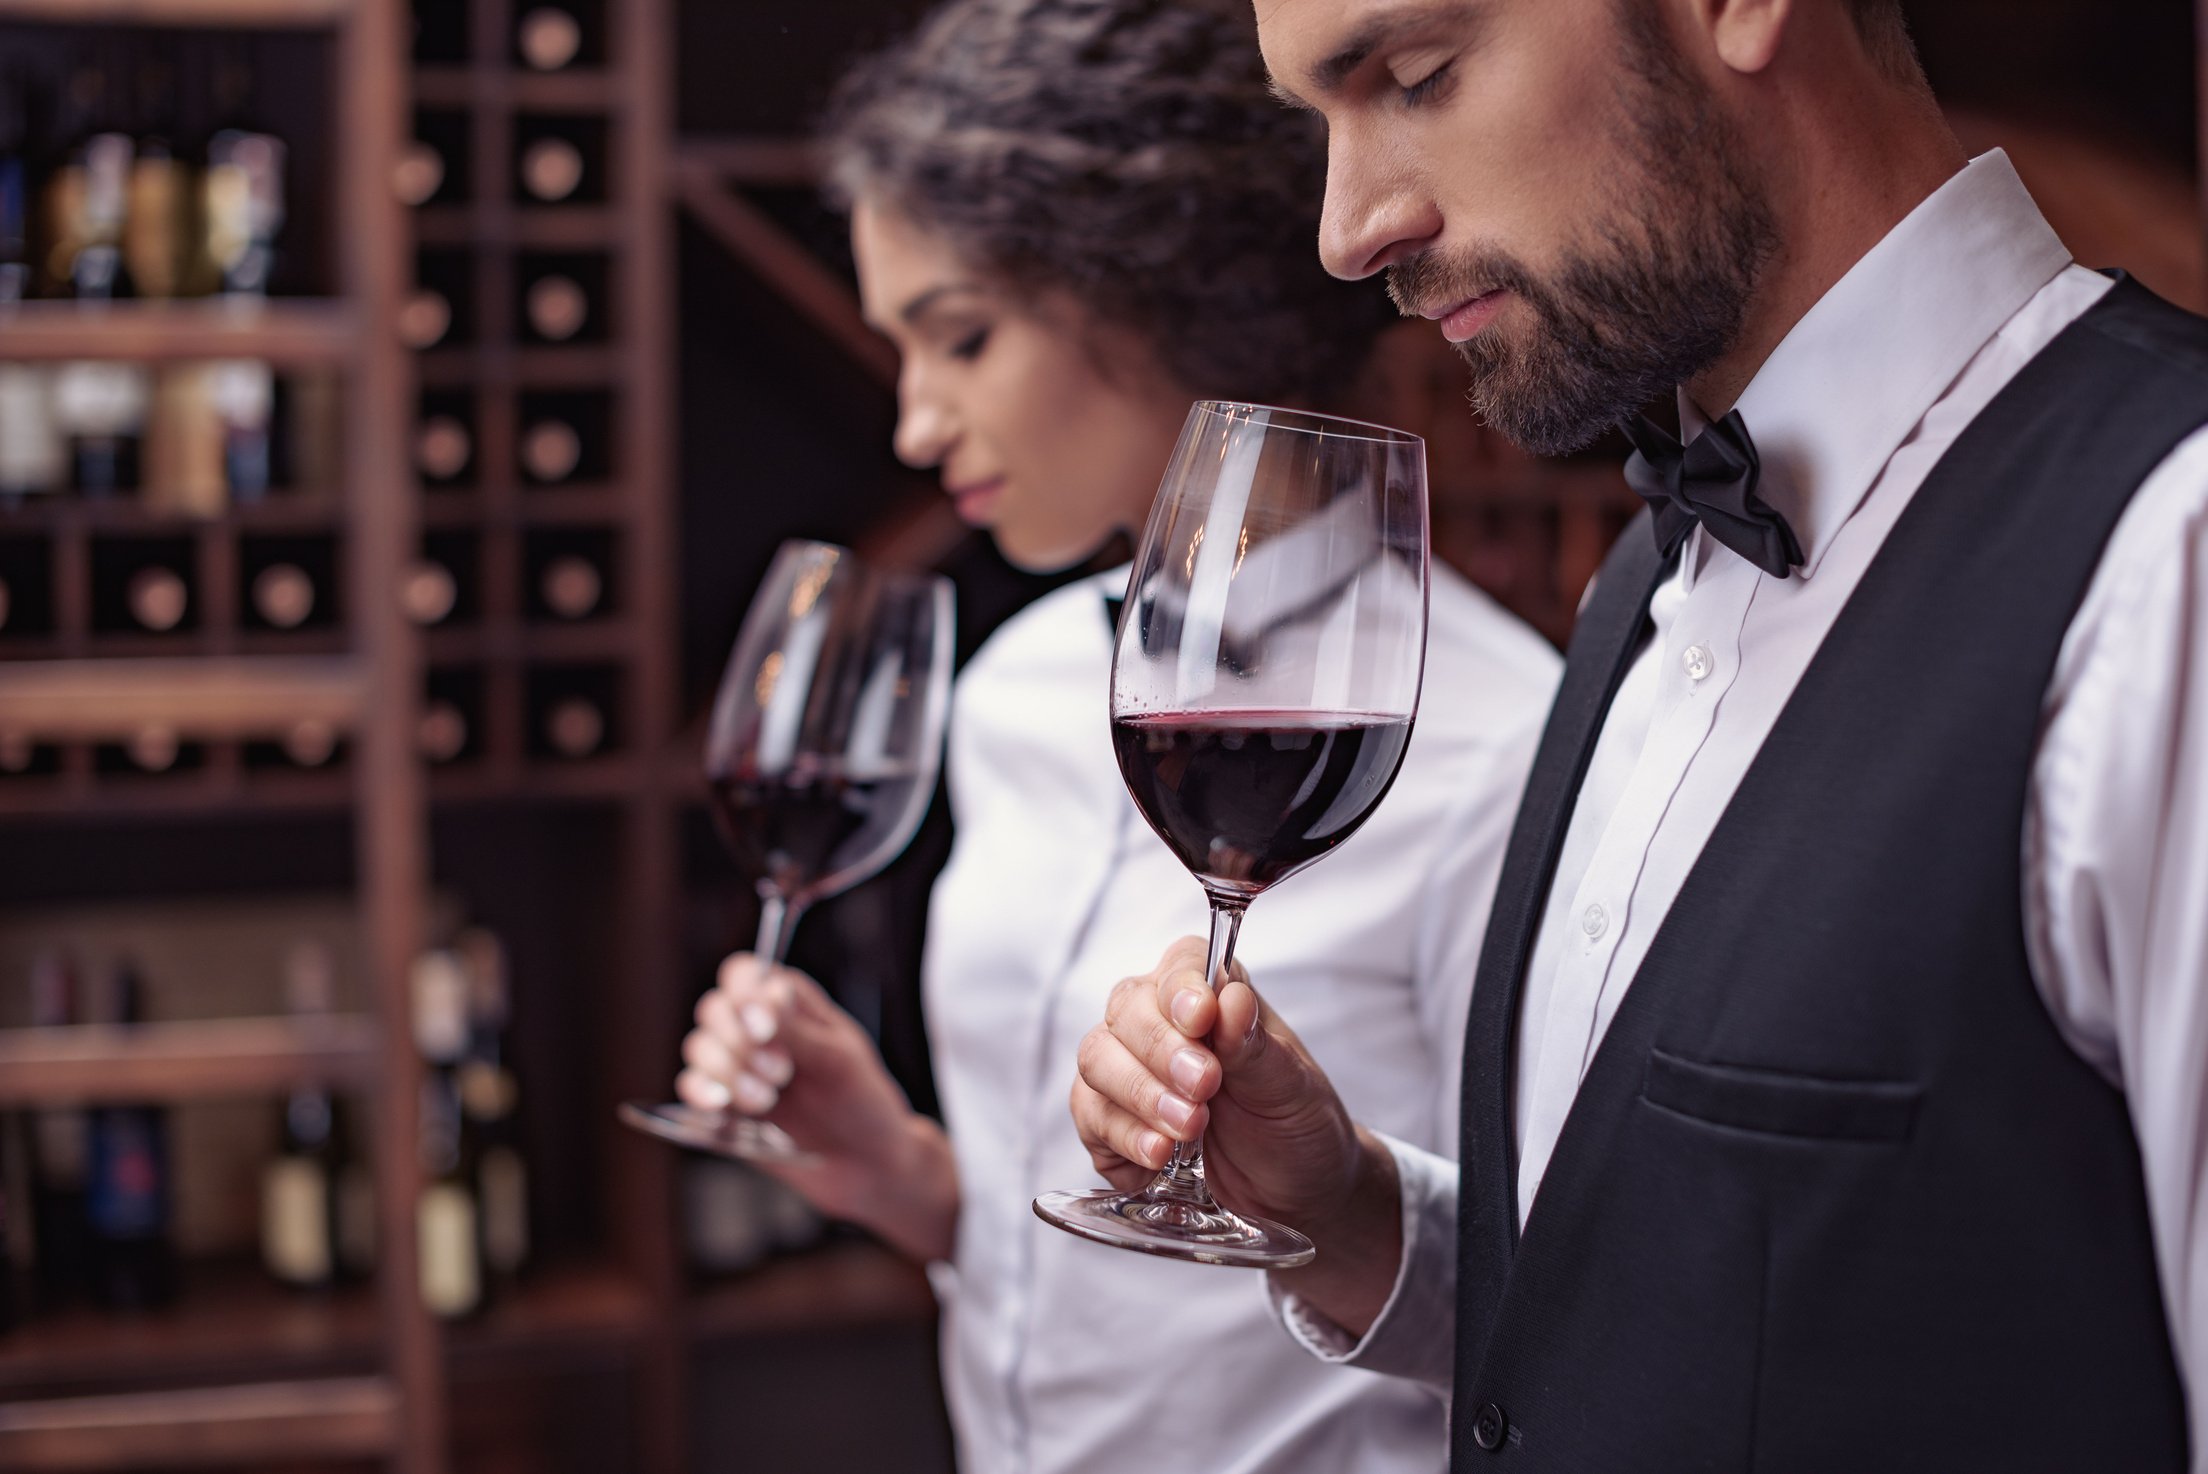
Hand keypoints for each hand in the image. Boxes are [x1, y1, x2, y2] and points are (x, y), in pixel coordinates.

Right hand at [679, 954, 956, 1261]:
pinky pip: (691, 1089)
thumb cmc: (863, 1103)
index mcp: (789, 1003)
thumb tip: (760, 998)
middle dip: (739, 1043)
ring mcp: (737, 1066)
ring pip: (699, 1048)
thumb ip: (796, 1030)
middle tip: (782, 1074)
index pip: (743, 974)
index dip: (744, 995)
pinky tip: (725, 1108)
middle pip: (714, 1010)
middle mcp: (756, 1028)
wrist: (866, 1165)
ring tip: (766, 1102)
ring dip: (726, 1073)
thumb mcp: (839, 1061)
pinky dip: (702, 1095)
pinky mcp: (724, 1106)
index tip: (766, 1029)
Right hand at [1069, 935, 1404, 1333]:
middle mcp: (1160, 1025)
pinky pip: (1090, 1119)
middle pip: (1126, 1012)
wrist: (1293, 1192)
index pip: (1179, 969)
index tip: (1201, 1018)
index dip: (1181, 990)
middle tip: (1204, 1088)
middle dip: (1161, 1052)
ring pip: (1097, 1060)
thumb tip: (1230, 1001)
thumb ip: (1255, 1045)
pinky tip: (1158, 1156)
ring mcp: (1127, 1073)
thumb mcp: (1292, 1087)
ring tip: (1189, 1128)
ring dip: (1140, 1096)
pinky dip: (1123, 1137)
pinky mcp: (1109, 1126)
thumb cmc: (1295, 1124)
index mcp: (1210, 997)